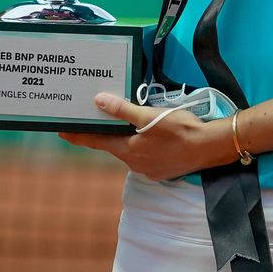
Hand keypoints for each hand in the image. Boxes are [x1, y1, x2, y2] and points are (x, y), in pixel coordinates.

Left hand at [59, 93, 233, 180]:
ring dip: (128, 139)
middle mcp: (135, 164)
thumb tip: (98, 101)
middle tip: (98, 119)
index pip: (96, 142)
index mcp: (128, 151)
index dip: (78, 136)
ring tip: (129, 124)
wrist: (211, 147)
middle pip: (114, 146)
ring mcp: (150, 170)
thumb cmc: (180, 129)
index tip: (61, 132)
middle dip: (107, 133)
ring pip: (131, 151)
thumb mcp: (149, 116)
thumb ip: (123, 110)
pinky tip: (151, 135)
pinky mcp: (163, 170)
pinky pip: (146, 156)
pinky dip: (143, 145)